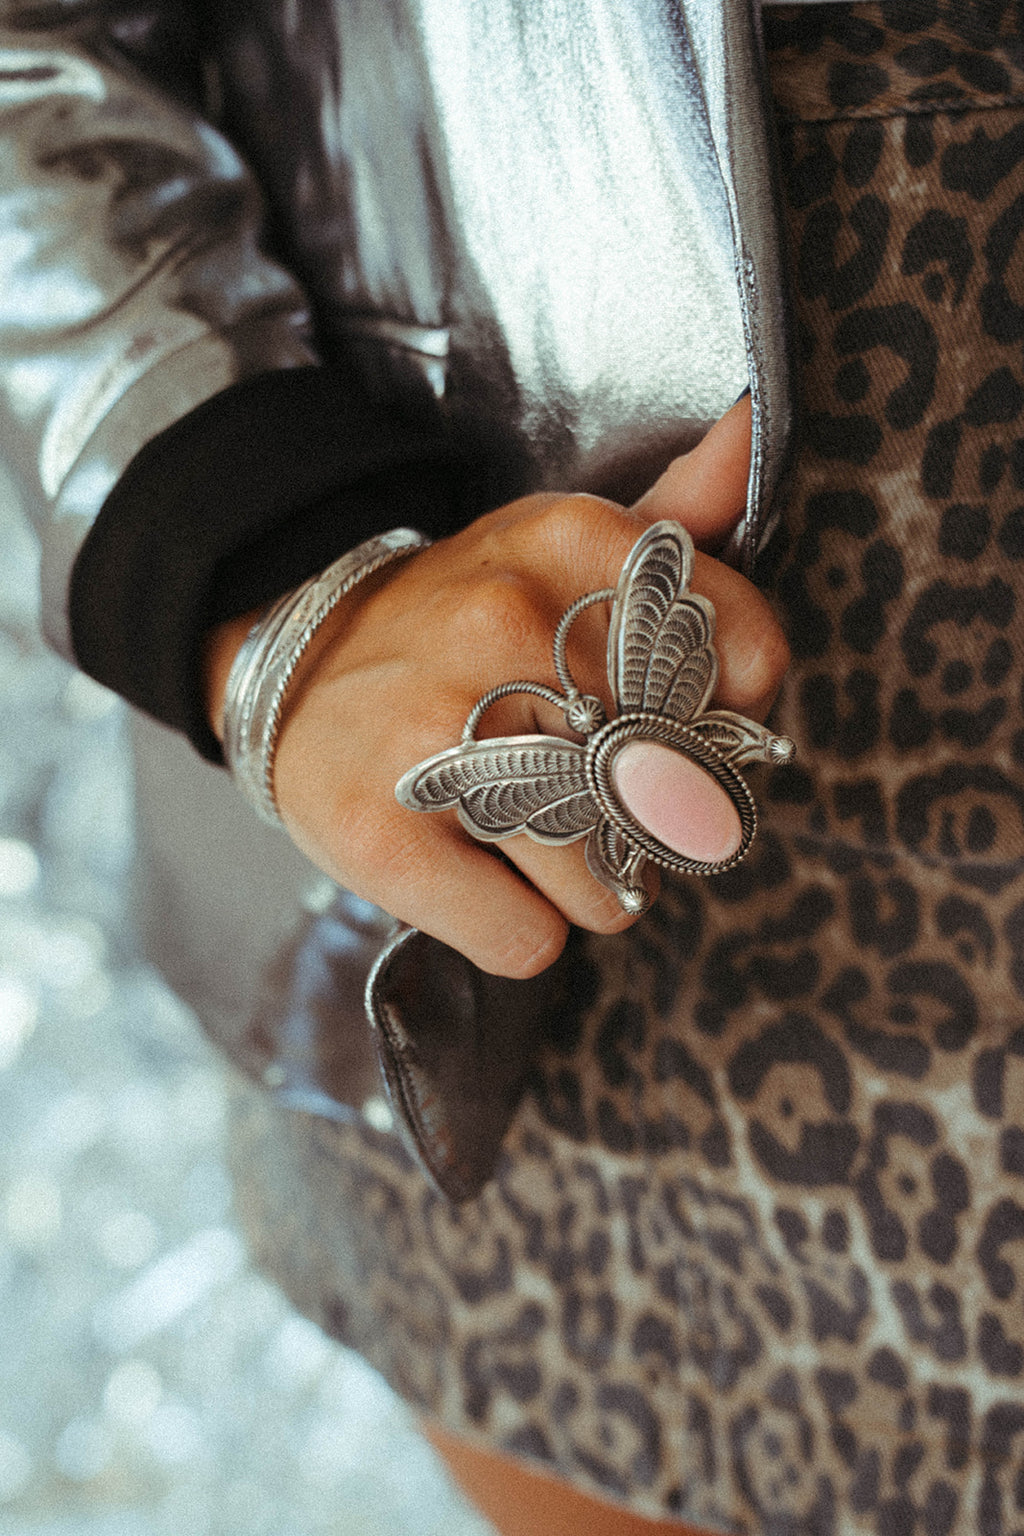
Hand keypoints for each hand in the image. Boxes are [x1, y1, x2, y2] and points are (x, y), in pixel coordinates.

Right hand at [205, 396, 789, 976]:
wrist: (290, 662)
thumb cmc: (458, 621)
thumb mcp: (555, 547)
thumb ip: (674, 511)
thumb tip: (756, 425)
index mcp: (569, 544)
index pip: (744, 661)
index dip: (728, 721)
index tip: (675, 724)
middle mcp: (507, 626)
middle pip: (678, 794)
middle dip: (650, 820)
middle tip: (588, 792)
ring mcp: (439, 734)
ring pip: (610, 886)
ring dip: (587, 887)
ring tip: (529, 836)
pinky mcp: (385, 836)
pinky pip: (529, 940)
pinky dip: (516, 929)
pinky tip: (478, 873)